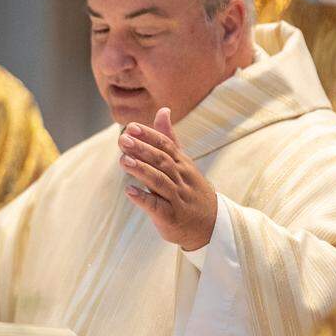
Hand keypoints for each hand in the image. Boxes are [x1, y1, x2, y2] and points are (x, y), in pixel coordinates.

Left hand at [118, 108, 217, 250]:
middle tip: (122, 140)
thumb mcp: (184, 162)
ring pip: (159, 181)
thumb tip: (163, 110)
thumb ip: (170, 138)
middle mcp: (181, 178)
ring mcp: (177, 198)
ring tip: (123, 161)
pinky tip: (130, 191)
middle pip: (161, 160)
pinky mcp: (171, 217)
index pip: (166, 145)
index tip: (131, 127)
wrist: (213, 225)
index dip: (149, 136)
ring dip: (141, 170)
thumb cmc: (191, 190)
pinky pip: (157, 207)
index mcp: (182, 163)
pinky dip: (144, 198)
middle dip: (142, 149)